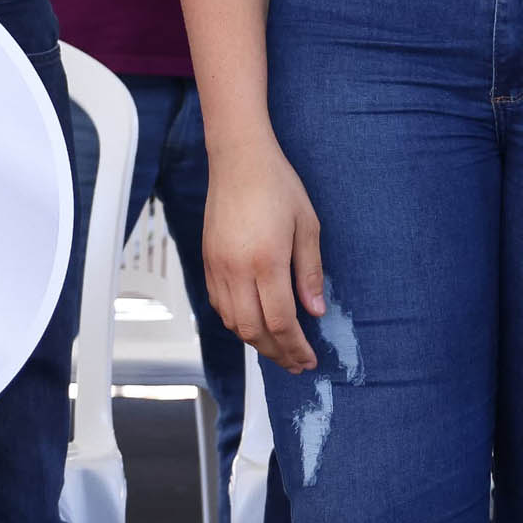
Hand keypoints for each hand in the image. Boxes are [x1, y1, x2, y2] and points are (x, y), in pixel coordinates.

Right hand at [203, 137, 325, 373]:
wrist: (239, 159)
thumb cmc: (276, 185)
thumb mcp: (307, 225)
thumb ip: (310, 272)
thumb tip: (315, 311)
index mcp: (266, 260)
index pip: (281, 321)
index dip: (296, 347)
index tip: (308, 359)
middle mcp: (237, 269)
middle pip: (254, 330)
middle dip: (277, 353)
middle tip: (296, 363)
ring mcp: (218, 266)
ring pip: (233, 322)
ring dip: (256, 341)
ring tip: (278, 347)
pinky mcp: (207, 260)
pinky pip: (219, 305)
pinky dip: (237, 322)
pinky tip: (254, 322)